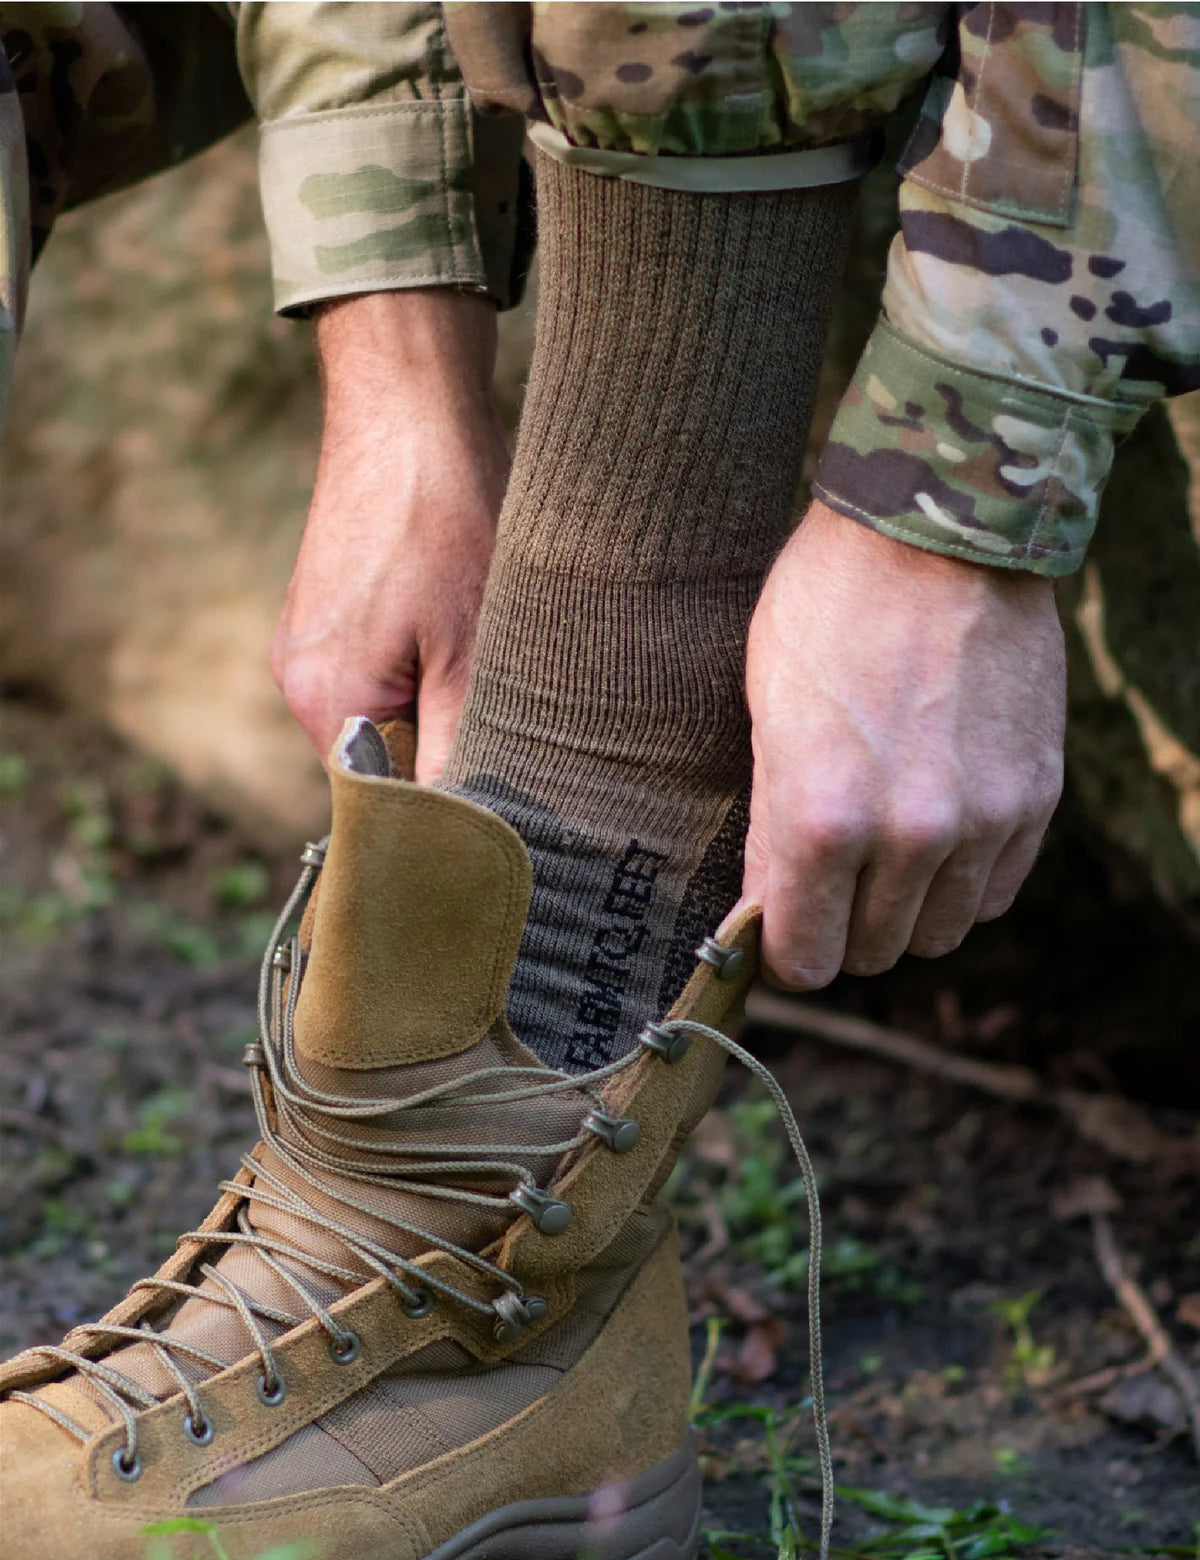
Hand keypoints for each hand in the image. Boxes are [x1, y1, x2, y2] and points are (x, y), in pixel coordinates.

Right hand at [271, 290, 509, 780]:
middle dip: (444, 746)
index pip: (385, 804)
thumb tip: (466, 828)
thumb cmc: (446, 522)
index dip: (447, 805)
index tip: (504, 793)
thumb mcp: (474, 650)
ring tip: (480, 650)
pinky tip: (455, 620)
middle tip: (508, 709)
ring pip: (383, 713)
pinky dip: (420, 662)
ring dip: (436, 700)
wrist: (408, 410)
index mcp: (326, 701)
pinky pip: (374, 669)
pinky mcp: (322, 612)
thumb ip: (460, 747)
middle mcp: (298, 682)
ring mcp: (304, 643)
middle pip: (382, 761)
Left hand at [742, 499, 1064, 987]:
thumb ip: (772, 827)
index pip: (807, 956)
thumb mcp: (766, 711)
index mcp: (823, 818)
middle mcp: (909, 836)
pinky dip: (964, 882)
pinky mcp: (1034, 796)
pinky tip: (939, 834)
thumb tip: (767, 910)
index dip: (789, 953)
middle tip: (830, 883)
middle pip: (873, 953)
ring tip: (885, 854)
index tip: (785, 935)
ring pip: (941, 933)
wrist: (935, 530)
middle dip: (843, 929)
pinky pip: (997, 892)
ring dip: (907, 911)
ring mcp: (981, 819)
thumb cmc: (826, 608)